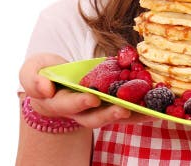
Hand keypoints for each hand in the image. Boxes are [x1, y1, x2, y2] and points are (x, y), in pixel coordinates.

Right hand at [19, 53, 153, 127]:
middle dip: (109, 113)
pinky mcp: (112, 105)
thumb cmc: (43, 74)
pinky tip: (158, 107)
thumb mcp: (31, 72)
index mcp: (59, 103)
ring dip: (133, 115)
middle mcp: (80, 112)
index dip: (80, 102)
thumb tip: (45, 88)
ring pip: (116, 117)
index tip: (91, 97)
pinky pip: (128, 111)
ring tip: (150, 111)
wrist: (54, 82)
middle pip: (95, 118)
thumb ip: (34, 80)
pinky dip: (143, 110)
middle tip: (123, 108)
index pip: (70, 105)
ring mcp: (97, 110)